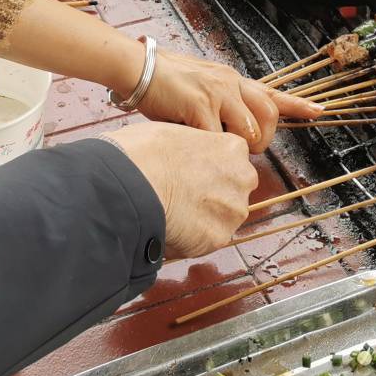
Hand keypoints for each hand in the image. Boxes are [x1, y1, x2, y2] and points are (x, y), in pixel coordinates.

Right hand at [102, 121, 257, 257]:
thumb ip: (192, 149)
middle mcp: (242, 179)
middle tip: (182, 198)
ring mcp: (233, 210)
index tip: (191, 177)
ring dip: (201, 221)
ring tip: (171, 214)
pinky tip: (168, 228)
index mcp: (233, 148)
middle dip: (211, 198)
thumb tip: (181, 158)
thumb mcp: (175, 134)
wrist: (133, 182)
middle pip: (232, 193)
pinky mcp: (218, 237)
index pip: (231, 164)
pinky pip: (205, 242)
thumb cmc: (146, 152)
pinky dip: (188, 240)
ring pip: (221, 220)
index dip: (208, 172)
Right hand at [136, 48, 322, 152]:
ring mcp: (217, 92)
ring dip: (235, 147)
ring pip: (248, 130)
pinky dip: (208, 149)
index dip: (297, 104)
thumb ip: (219, 104)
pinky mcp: (200, 104)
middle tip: (243, 150)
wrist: (137, 67)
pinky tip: (194, 147)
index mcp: (231, 80)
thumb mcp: (200, 86)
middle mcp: (230, 83)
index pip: (271, 93)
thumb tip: (229, 132)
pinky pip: (216, 138)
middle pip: (269, 116)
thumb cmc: (164, 82)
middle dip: (262, 140)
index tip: (318, 110)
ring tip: (214, 149)